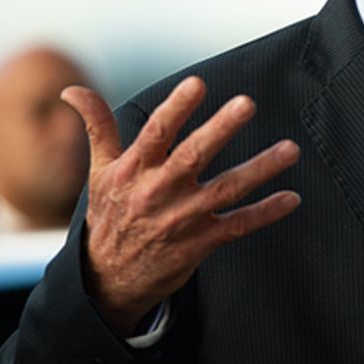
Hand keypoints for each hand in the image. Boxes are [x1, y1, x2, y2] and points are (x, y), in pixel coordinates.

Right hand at [61, 76, 300, 335]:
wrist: (107, 280)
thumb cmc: (111, 215)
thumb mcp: (100, 171)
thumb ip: (98, 127)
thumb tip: (72, 90)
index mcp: (135, 170)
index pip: (156, 133)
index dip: (176, 108)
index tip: (198, 83)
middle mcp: (159, 192)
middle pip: (194, 156)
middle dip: (220, 129)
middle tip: (247, 103)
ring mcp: (183, 218)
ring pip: (226, 190)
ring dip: (260, 169)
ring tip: (290, 150)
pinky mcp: (201, 242)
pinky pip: (238, 225)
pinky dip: (265, 213)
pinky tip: (291, 198)